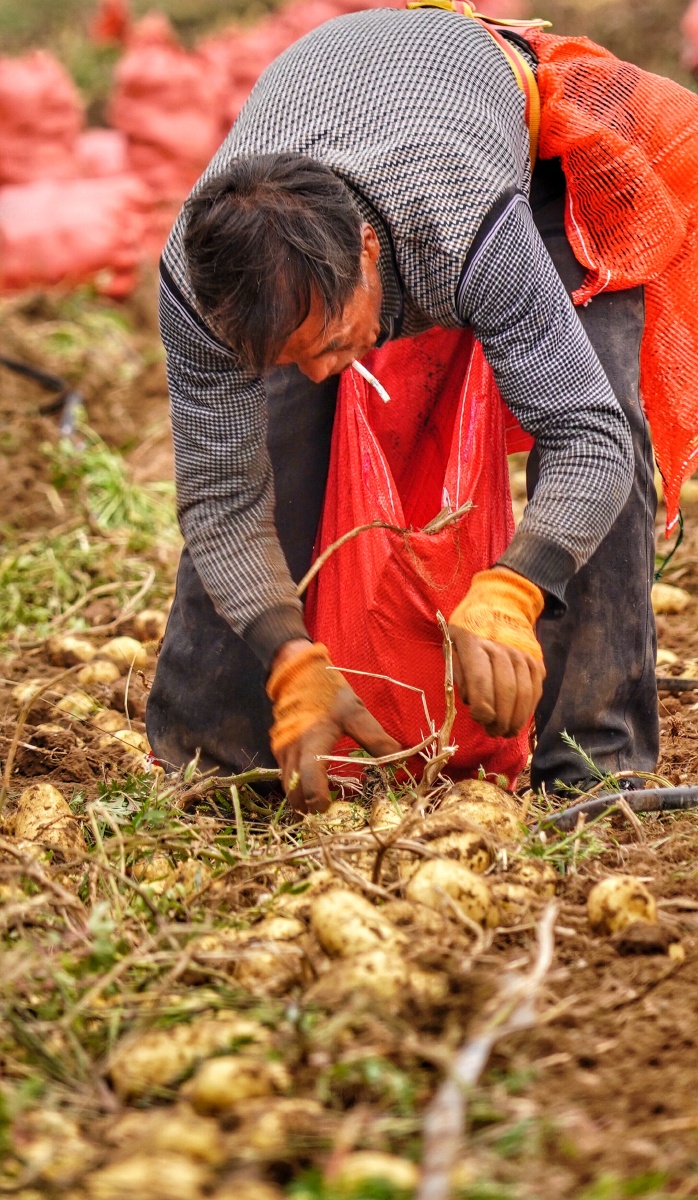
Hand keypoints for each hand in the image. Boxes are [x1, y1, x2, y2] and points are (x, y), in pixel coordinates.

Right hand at [267, 641, 400, 812]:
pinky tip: (318, 783)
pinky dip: (299, 785)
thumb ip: (374, 737)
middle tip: (329, 812)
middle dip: (308, 806)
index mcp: (311, 741)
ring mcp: (282, 752)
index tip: (330, 808)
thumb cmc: (326, 692)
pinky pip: (286, 775)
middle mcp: (291, 751)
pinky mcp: (280, 750)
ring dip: (302, 797)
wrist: (296, 673)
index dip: (318, 798)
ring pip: (287, 786)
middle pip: (293, 791)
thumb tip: (397, 759)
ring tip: (325, 799)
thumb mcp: (354, 711)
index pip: (309, 779)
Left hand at [448, 567, 545, 738]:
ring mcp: (522, 654)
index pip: (481, 682)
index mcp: (475, 645)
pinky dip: (528, 709)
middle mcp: (502, 649)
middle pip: (505, 692)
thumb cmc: (470, 629)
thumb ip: (458, 673)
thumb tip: (470, 700)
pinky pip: (535, 690)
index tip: (479, 719)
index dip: (481, 707)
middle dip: (499, 719)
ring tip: (506, 731)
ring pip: (523, 694)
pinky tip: (519, 719)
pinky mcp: (536, 660)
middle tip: (493, 732)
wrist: (501, 604)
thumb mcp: (452, 643)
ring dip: (515, 719)